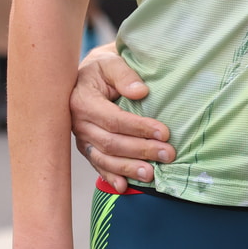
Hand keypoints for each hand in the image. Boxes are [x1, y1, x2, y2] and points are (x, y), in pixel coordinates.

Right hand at [69, 45, 170, 190]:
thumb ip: (124, 75)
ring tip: (152, 174)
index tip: (164, 132)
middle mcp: (79, 123)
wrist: (87, 76)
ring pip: (105, 159)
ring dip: (129, 168)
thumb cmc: (102, 68)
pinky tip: (124, 187)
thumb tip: (141, 92)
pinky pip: (98, 166)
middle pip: (112, 143)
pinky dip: (110, 177)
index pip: (114, 120)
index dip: (139, 128)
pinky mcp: (86, 148)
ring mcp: (81, 138)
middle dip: (141, 150)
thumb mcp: (111, 61)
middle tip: (168, 154)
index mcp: (83, 101)